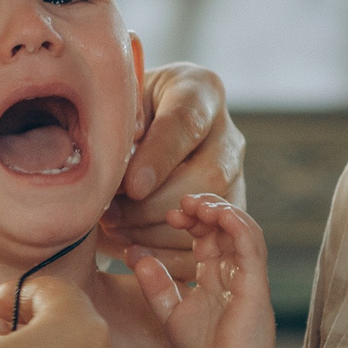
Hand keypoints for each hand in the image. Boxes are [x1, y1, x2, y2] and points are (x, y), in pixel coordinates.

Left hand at [104, 63, 246, 271]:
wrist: (140, 133)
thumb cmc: (123, 115)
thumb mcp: (117, 103)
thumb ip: (121, 122)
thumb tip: (124, 153)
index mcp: (201, 92)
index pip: (186, 122)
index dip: (160, 158)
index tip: (132, 187)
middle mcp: (227, 135)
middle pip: (209, 176)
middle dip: (155, 205)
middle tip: (112, 216)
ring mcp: (235, 176)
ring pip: (211, 214)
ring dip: (158, 231)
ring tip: (117, 231)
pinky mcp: (227, 213)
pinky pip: (209, 243)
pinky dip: (169, 255)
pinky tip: (136, 252)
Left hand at [133, 196, 275, 347]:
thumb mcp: (170, 313)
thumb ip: (156, 286)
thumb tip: (135, 255)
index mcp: (215, 275)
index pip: (208, 235)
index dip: (191, 219)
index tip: (169, 214)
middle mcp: (234, 272)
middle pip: (225, 226)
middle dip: (205, 209)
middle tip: (182, 202)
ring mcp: (248, 276)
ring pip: (243, 229)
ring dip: (222, 210)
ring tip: (198, 204)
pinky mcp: (257, 285)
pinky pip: (252, 246)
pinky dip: (238, 225)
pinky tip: (219, 214)